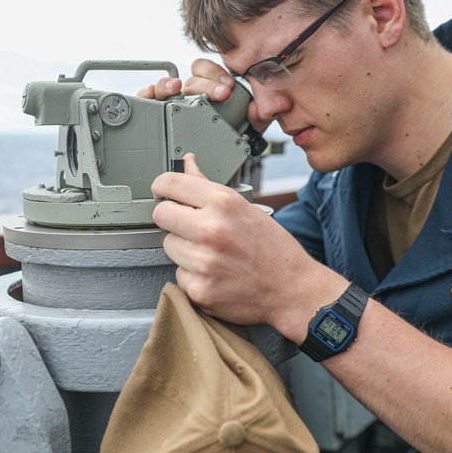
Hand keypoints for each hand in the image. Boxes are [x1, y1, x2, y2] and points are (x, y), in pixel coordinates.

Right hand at [136, 58, 269, 134]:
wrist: (219, 166)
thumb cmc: (229, 142)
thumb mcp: (247, 128)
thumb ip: (254, 116)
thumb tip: (255, 109)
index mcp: (209, 92)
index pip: (206, 71)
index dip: (216, 74)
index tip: (228, 86)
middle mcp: (190, 96)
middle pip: (191, 82)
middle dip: (206, 85)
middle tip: (221, 94)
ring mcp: (171, 105)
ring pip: (165, 87)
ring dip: (169, 84)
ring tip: (176, 88)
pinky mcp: (157, 116)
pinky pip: (147, 100)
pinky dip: (147, 93)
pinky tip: (152, 95)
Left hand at [151, 154, 338, 335]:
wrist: (291, 289)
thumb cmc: (272, 248)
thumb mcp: (244, 207)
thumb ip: (208, 186)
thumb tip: (188, 163)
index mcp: (223, 203)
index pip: (170, 183)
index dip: (161, 186)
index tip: (161, 191)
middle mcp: (211, 230)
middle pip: (161, 214)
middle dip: (172, 218)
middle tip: (190, 225)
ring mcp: (203, 261)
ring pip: (168, 245)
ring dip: (184, 248)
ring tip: (211, 252)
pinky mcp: (199, 289)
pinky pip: (178, 274)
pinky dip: (192, 274)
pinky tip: (214, 272)